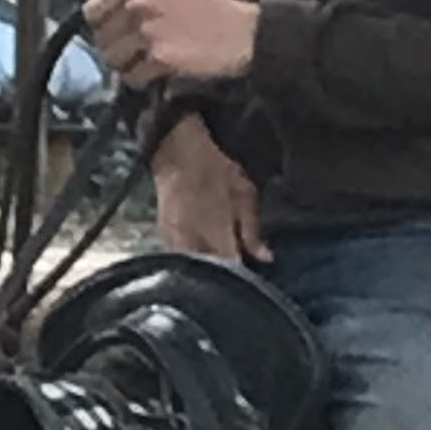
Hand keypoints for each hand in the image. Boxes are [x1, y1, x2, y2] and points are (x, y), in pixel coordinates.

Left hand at [86, 0, 261, 90]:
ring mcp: (147, 31)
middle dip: (117, 49)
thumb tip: (102, 22)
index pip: (93, 9)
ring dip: (129, 67)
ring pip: (113, 61)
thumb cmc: (210, 13)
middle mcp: (138, 3)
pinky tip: (161, 72)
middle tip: (138, 52)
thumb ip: (132, 0)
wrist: (243, 33)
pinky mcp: (159, 58)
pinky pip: (133, 78)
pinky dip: (144, 81)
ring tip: (150, 62)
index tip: (116, 33)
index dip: (103, 26)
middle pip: (101, 39)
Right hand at [152, 111, 271, 263]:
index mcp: (218, 234)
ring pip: (193, 268)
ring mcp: (175, 241)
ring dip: (206, 269)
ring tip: (218, 263)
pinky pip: (179, 257)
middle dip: (224, 275)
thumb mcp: (244, 195)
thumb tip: (266, 259)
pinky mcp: (163, 237)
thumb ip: (253, 231)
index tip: (251, 276)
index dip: (243, 276)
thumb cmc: (217, 171)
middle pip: (210, 273)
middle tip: (235, 267)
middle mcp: (194, 242)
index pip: (232, 269)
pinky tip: (201, 253)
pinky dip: (192, 259)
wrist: (179, 152)